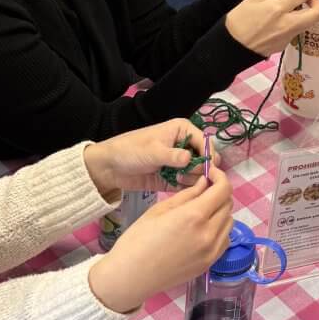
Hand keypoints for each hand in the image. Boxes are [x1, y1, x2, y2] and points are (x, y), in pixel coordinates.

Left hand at [83, 119, 205, 200]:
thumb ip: (173, 156)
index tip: (208, 170)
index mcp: (182, 130)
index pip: (205, 142)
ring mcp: (179, 163)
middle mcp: (184, 146)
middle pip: (204, 159)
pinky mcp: (173, 178)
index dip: (209, 155)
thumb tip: (193, 160)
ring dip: (193, 180)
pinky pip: (187, 184)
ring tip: (177, 181)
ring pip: (198, 173)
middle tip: (188, 177)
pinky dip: (186, 188)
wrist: (109, 167)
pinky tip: (178, 188)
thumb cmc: (130, 150)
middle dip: (201, 170)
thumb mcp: (152, 151)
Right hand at [89, 172, 233, 311]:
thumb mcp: (159, 210)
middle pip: (228, 204)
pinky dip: (219, 230)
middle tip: (204, 190)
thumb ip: (187, 195)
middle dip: (219, 193)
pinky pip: (224, 240)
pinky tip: (202, 230)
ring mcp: (211, 251)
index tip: (210, 173)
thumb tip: (204, 183)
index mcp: (194, 216)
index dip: (220, 177)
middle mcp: (208, 234)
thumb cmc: (137, 240)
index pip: (223, 189)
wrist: (131, 277)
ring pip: (229, 222)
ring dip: (220, 212)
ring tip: (202, 211)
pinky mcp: (209, 264)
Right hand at [224, 0, 318, 56]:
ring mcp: (288, 36)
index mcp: (278, 8)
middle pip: (316, 14)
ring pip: (307, 23)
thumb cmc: (239, 19)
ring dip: (306, 13)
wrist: (232, 46)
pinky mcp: (285, 45)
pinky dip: (293, 23)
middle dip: (318, 4)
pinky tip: (280, 22)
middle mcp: (287, 23)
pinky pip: (296, 30)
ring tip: (292, 9)